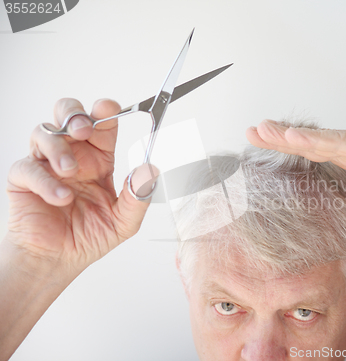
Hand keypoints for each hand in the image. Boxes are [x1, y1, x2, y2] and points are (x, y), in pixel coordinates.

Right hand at [6, 98, 158, 271]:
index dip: (104, 112)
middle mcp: (73, 156)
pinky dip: (44, 180)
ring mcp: (46, 165)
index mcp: (99, 160)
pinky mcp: (24, 180)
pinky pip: (27, 167)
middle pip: (67, 114)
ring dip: (57, 147)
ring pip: (43, 132)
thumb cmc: (90, 236)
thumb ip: (138, 196)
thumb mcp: (124, 221)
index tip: (107, 108)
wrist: (60, 260)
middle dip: (74, 114)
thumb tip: (151, 170)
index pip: (102, 126)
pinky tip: (61, 197)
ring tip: (69, 170)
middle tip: (83, 130)